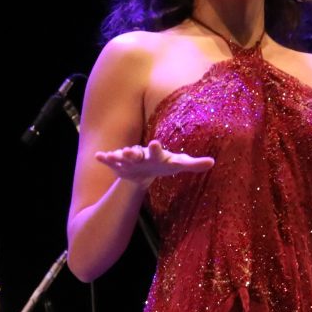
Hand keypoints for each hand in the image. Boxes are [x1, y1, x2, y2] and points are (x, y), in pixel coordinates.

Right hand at [95, 139, 214, 182]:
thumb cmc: (164, 164)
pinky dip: (105, 158)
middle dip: (134, 152)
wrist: (145, 167)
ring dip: (119, 155)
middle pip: (138, 153)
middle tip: (132, 150)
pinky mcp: (119, 164)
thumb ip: (194, 164)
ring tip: (115, 155)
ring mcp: (129, 158)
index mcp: (156, 154)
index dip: (157, 149)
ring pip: (123, 156)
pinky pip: (111, 161)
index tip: (155, 143)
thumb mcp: (178, 164)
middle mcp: (142, 154)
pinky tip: (98, 157)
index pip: (157, 152)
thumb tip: (213, 163)